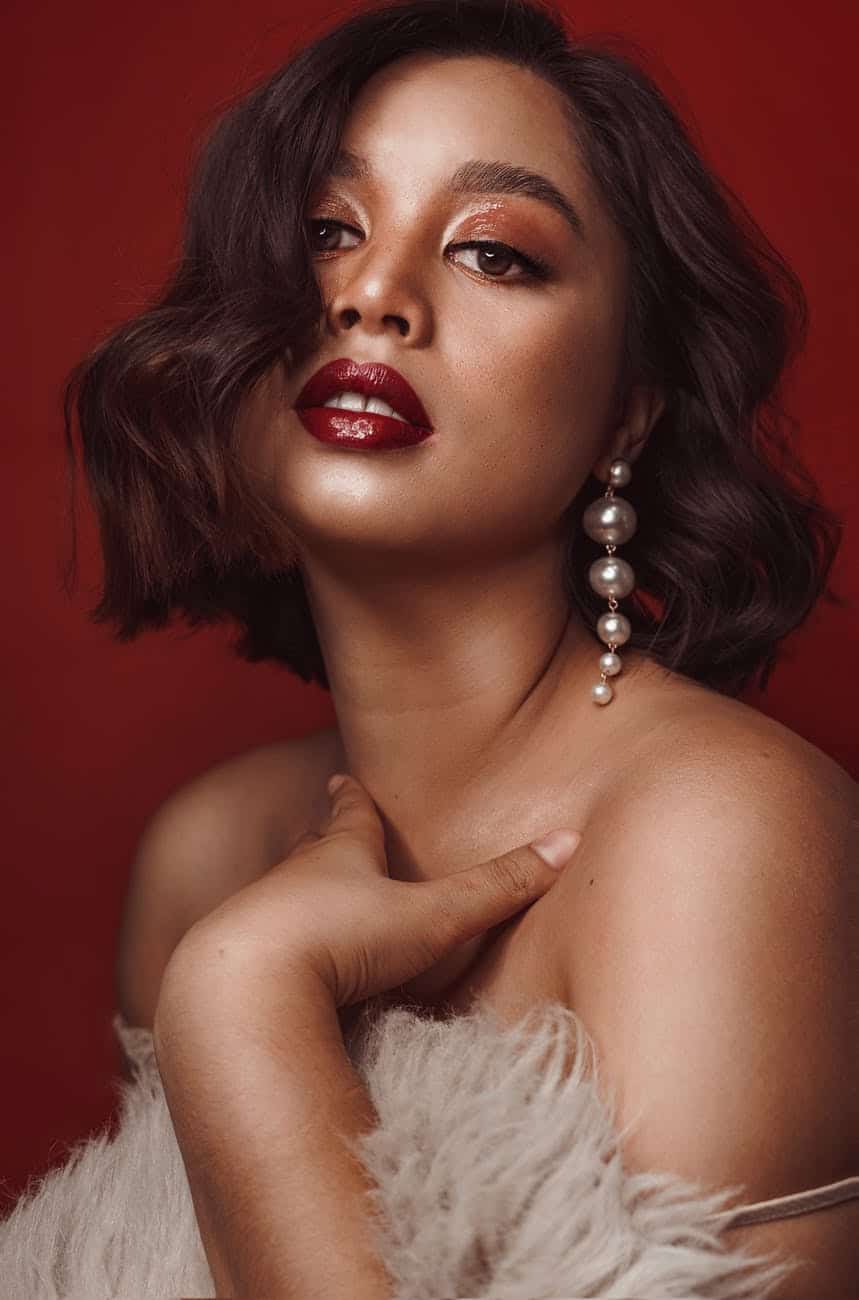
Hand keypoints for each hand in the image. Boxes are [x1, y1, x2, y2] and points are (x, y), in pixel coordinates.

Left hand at [175, 772, 581, 1009]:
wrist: (241, 989)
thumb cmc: (339, 938)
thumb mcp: (430, 917)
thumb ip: (495, 889)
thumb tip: (567, 843)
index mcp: (339, 853)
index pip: (349, 814)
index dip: (352, 798)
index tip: (343, 778)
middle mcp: (294, 879)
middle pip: (310, 850)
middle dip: (322, 841)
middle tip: (324, 827)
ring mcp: (259, 922)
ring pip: (281, 899)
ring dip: (297, 897)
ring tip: (304, 899)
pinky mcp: (238, 970)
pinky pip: (261, 954)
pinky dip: (277, 954)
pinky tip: (282, 973)